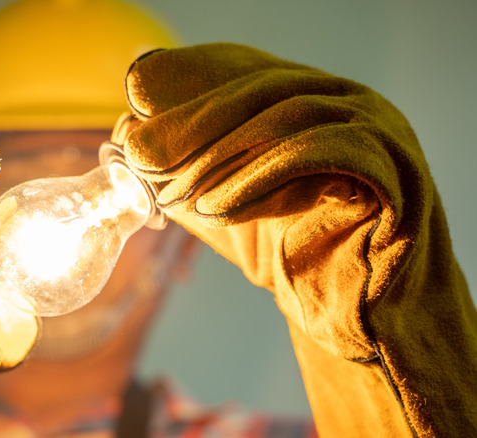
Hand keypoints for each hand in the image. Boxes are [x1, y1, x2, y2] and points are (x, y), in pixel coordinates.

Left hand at [118, 43, 475, 435]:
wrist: (348, 313)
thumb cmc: (285, 252)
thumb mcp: (220, 202)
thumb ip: (182, 169)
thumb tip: (127, 139)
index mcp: (309, 99)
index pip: (243, 69)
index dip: (188, 77)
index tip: (136, 96)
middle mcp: (348, 102)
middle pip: (260, 87)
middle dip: (191, 120)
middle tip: (139, 151)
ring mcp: (380, 130)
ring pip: (288, 114)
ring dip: (218, 152)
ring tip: (170, 189)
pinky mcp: (395, 171)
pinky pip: (322, 152)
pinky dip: (261, 175)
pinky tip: (215, 207)